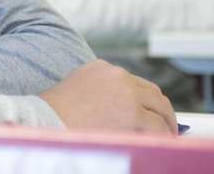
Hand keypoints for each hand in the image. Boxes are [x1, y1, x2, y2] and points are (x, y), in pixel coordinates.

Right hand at [39, 59, 176, 134]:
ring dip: (166, 124)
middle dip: (162, 112)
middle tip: (167, 128)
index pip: (137, 83)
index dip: (148, 101)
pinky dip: (164, 136)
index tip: (152, 114)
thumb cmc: (57, 113)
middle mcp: (118, 76)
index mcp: (103, 68)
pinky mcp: (133, 114)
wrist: (46, 121)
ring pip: (161, 108)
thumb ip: (102, 91)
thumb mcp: (79, 89)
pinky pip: (158, 127)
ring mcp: (127, 94)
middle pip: (154, 93)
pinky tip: (162, 144)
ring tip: (167, 138)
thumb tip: (122, 110)